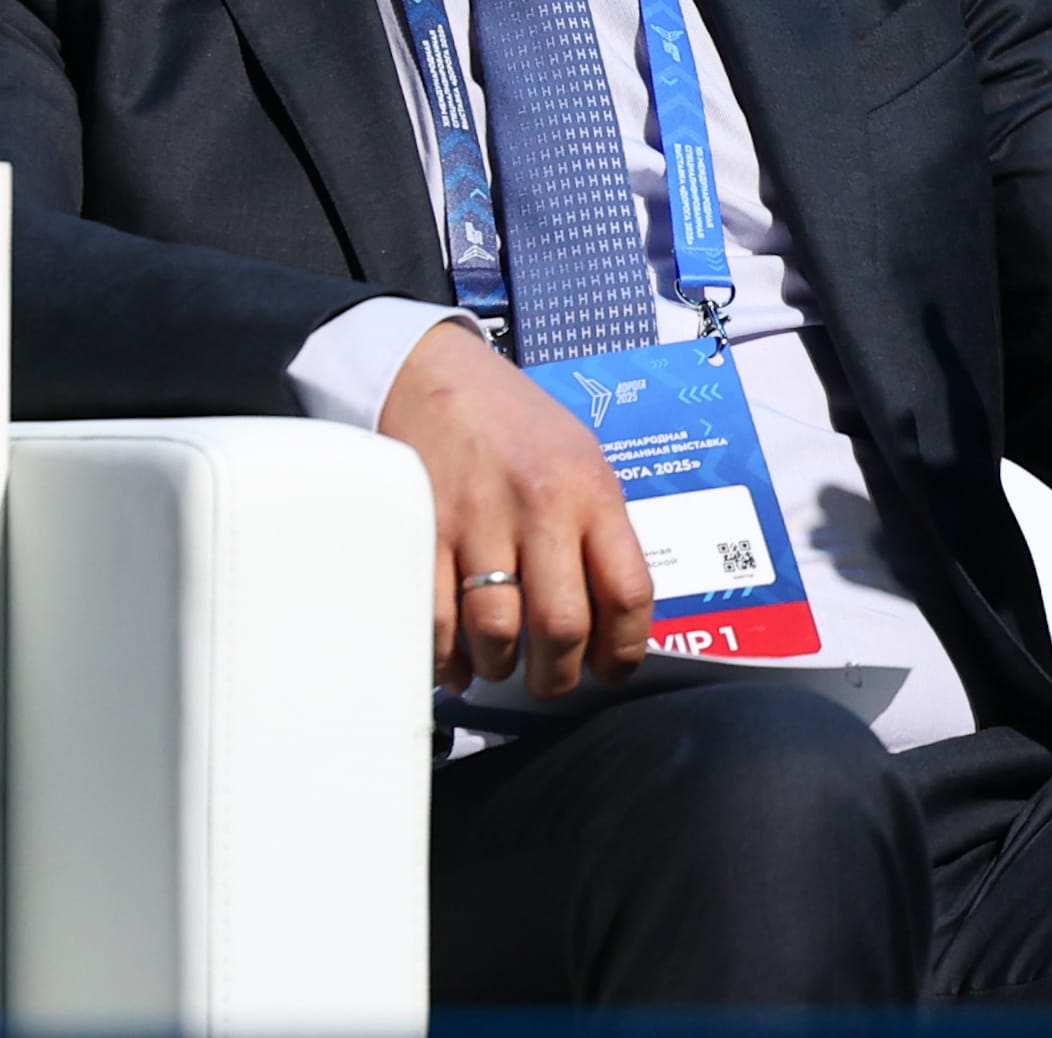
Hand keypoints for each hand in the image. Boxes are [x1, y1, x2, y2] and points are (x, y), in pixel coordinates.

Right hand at [378, 321, 654, 696]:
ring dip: (501, 667)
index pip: (629, 591)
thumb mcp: (581, 457)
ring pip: (497, 634)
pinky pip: (436, 621)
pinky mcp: (422, 532)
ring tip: (503, 663)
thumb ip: (598, 529)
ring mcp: (476, 521)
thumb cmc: (515, 422)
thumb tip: (611, 617)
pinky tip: (456, 658)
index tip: (614, 668)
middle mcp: (539, 507)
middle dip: (559, 675)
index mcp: (591, 490)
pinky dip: (446, 657)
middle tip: (552, 680)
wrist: (434, 371)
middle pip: (562, 627)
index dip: (627, 649)